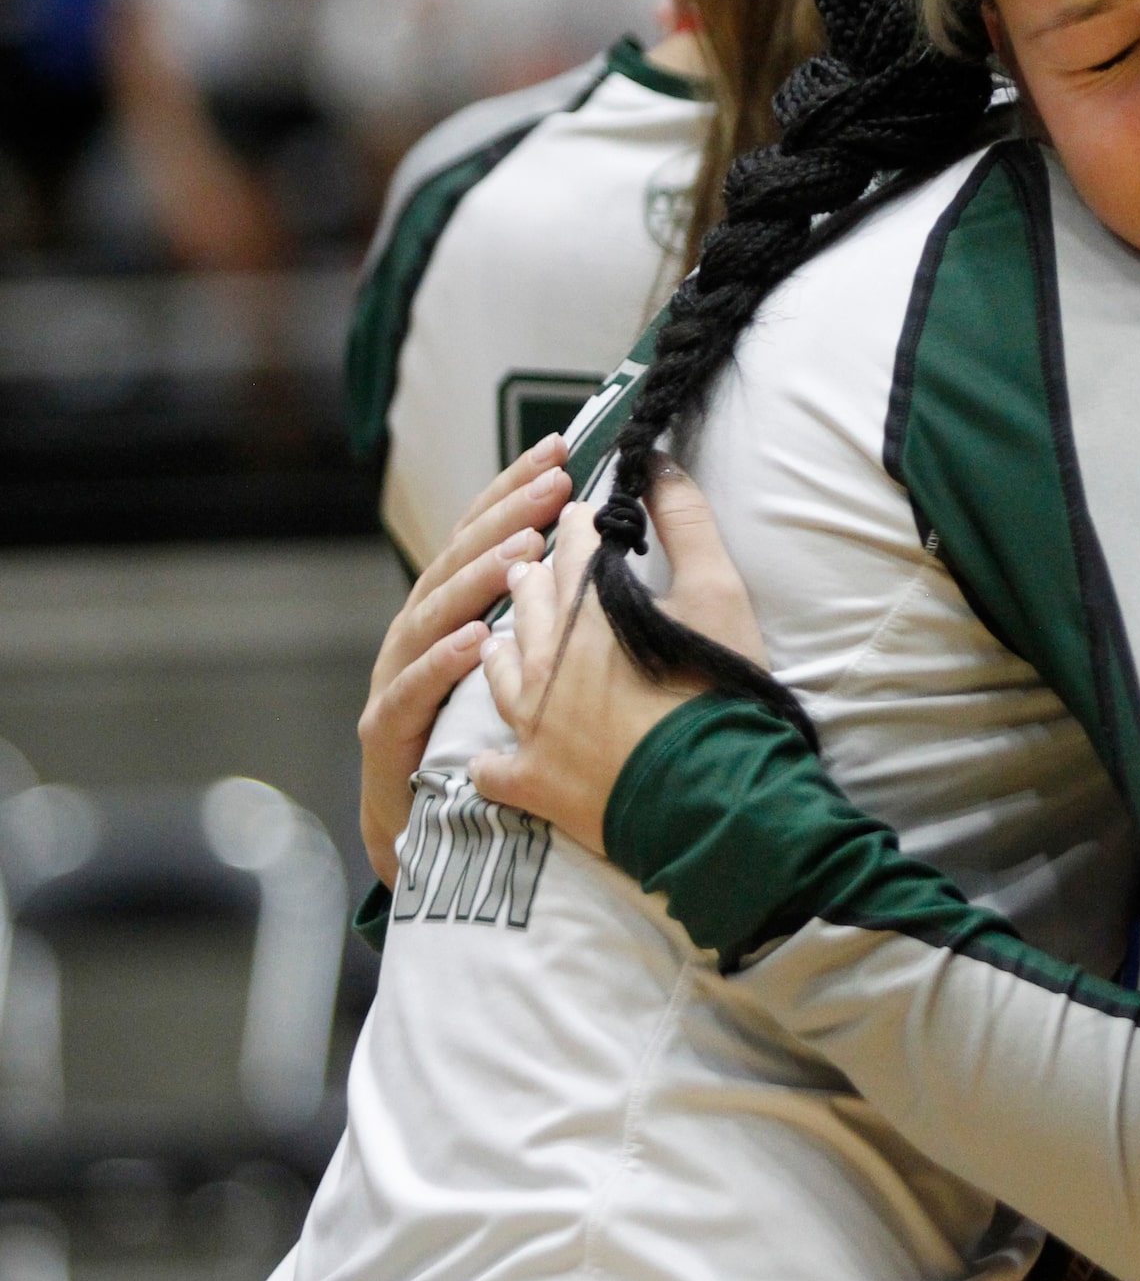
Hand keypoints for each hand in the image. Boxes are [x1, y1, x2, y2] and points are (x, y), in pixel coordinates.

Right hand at [358, 436, 571, 884]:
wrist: (417, 833)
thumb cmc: (483, 740)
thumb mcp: (522, 666)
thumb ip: (550, 612)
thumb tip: (612, 554)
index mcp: (455, 609)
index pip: (486, 534)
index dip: (518, 489)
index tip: (562, 447)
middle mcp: (421, 633)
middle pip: (460, 559)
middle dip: (507, 515)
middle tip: (556, 481)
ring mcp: (397, 679)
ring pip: (434, 615)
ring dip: (477, 578)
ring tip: (523, 549)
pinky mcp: (387, 732)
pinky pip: (414, 692)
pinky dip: (443, 663)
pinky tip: (477, 641)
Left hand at [471, 466, 767, 855]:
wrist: (708, 793)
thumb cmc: (718, 687)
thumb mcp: (718, 593)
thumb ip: (687, 522)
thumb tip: (657, 462)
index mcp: (589, 605)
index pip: (574, 547)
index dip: (578, 525)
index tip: (578, 513)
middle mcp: (547, 656)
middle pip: (530, 603)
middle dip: (532, 578)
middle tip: (530, 567)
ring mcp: (532, 720)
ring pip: (500, 673)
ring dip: (500, 651)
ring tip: (497, 641)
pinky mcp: (532, 778)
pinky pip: (495, 766)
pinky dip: (493, 759)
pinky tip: (491, 756)